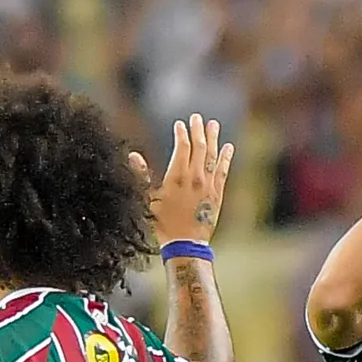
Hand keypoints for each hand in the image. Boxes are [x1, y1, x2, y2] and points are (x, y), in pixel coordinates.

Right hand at [134, 113, 235, 243]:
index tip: (180, 124)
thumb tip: (133, 155)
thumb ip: (142, 175)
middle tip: (198, 118)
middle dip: (198, 131)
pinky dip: (226, 158)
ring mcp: (209, 186)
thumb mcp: (148, 199)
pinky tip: (229, 148)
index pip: (182, 148)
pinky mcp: (218, 194)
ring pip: (213, 156)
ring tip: (214, 125)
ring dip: (213, 139)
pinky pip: (223, 172)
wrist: (185, 244)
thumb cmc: (163, 223)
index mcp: (177, 177)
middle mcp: (195, 178)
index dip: (181, 134)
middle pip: (199, 148)